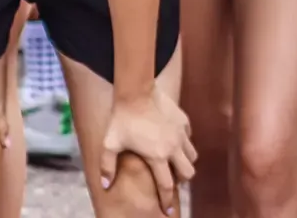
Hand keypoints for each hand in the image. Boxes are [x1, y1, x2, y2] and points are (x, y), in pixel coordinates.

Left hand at [99, 87, 195, 214]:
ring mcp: (180, 134)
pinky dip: (184, 143)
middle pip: (188, 173)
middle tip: (171, 179)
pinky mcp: (183, 121)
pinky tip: (173, 139)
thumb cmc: (122, 119)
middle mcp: (173, 148)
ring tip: (174, 161)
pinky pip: (189, 138)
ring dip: (185, 162)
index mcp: (158, 157)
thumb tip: (105, 184)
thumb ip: (107, 166)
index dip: (168, 201)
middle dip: (181, 180)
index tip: (169, 211)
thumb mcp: (110, 143)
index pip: (167, 186)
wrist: (135, 91)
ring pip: (192, 156)